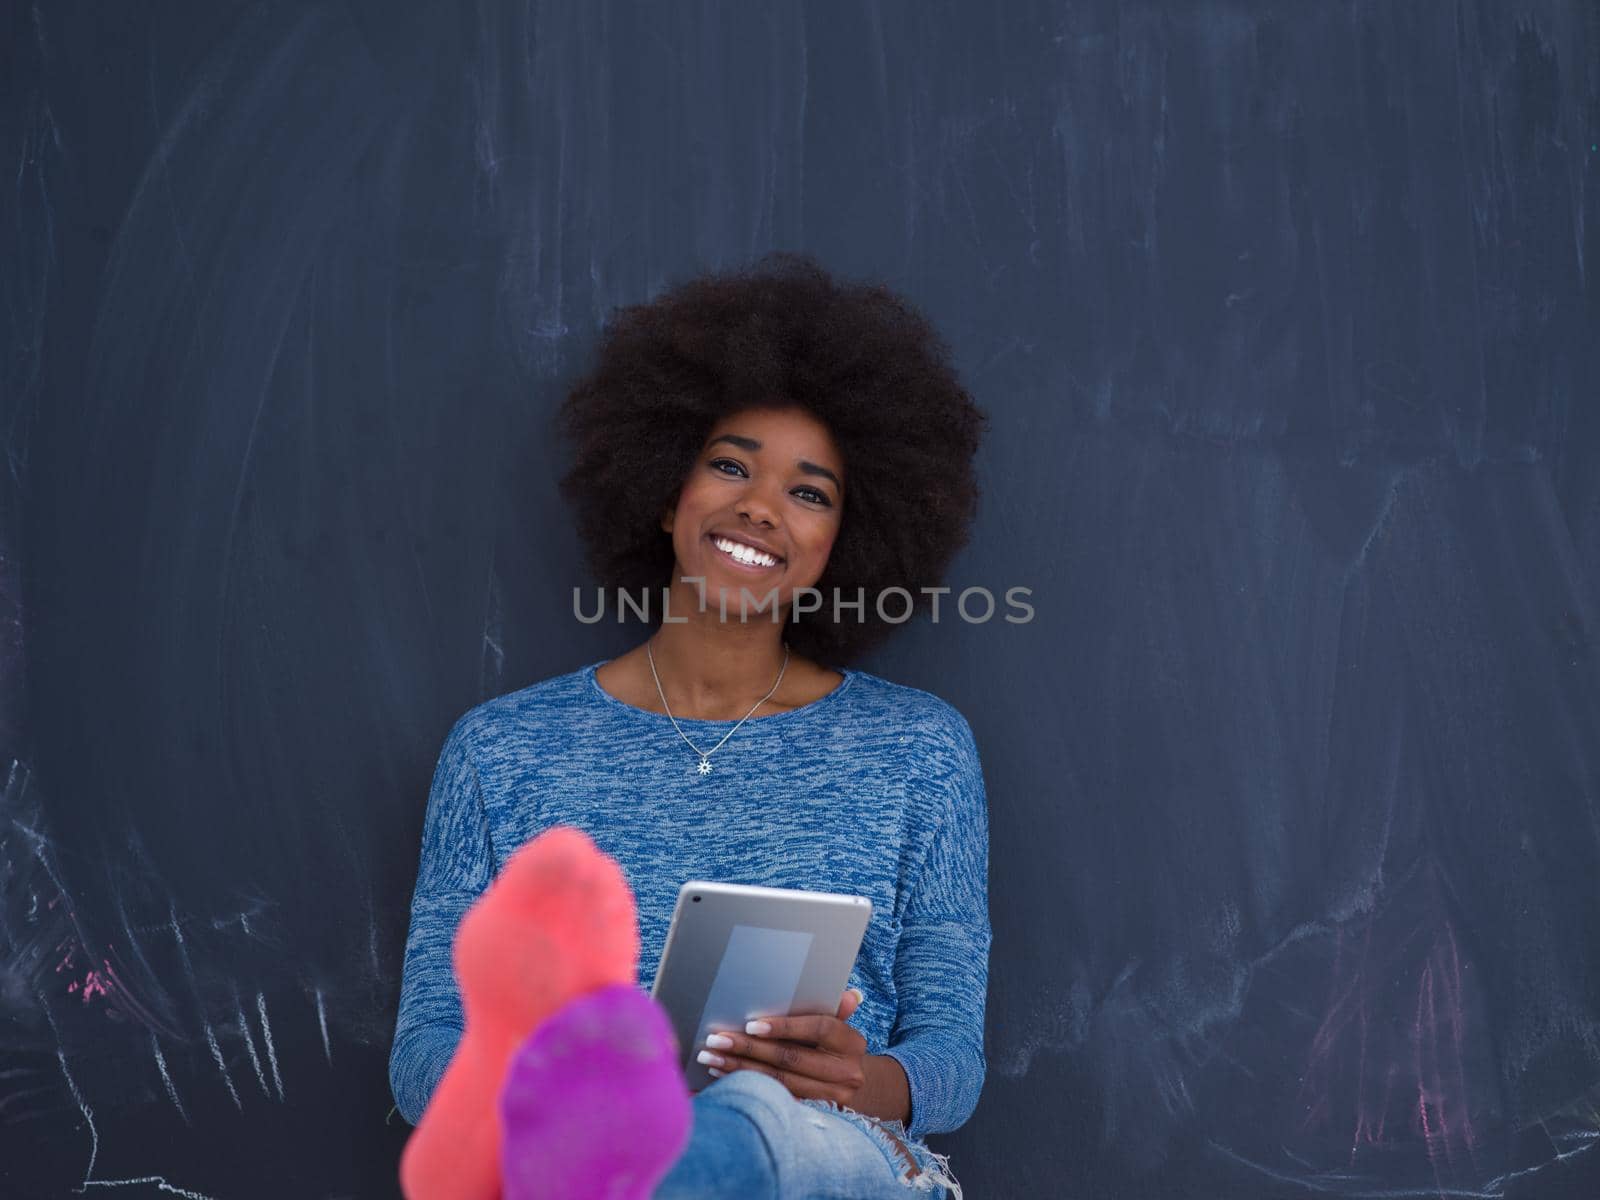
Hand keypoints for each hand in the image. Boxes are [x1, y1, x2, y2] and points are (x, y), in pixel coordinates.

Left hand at [699, 989, 867, 1105]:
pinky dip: (748, 1085)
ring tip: (711, 1057)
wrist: (857, 1087)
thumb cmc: (837, 1048)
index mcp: (850, 1043)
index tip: (750, 1025)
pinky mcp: (814, 1115)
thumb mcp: (840, 1026)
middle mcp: (845, 1072)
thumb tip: (851, 996)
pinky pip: (775, 1099)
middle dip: (749, 1048)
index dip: (784, 1026)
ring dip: (740, 1068)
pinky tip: (723, 1076)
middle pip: (792, 1059)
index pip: (817, 1029)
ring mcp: (831, 1098)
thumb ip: (837, 1009)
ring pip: (779, 1082)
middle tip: (716, 1039)